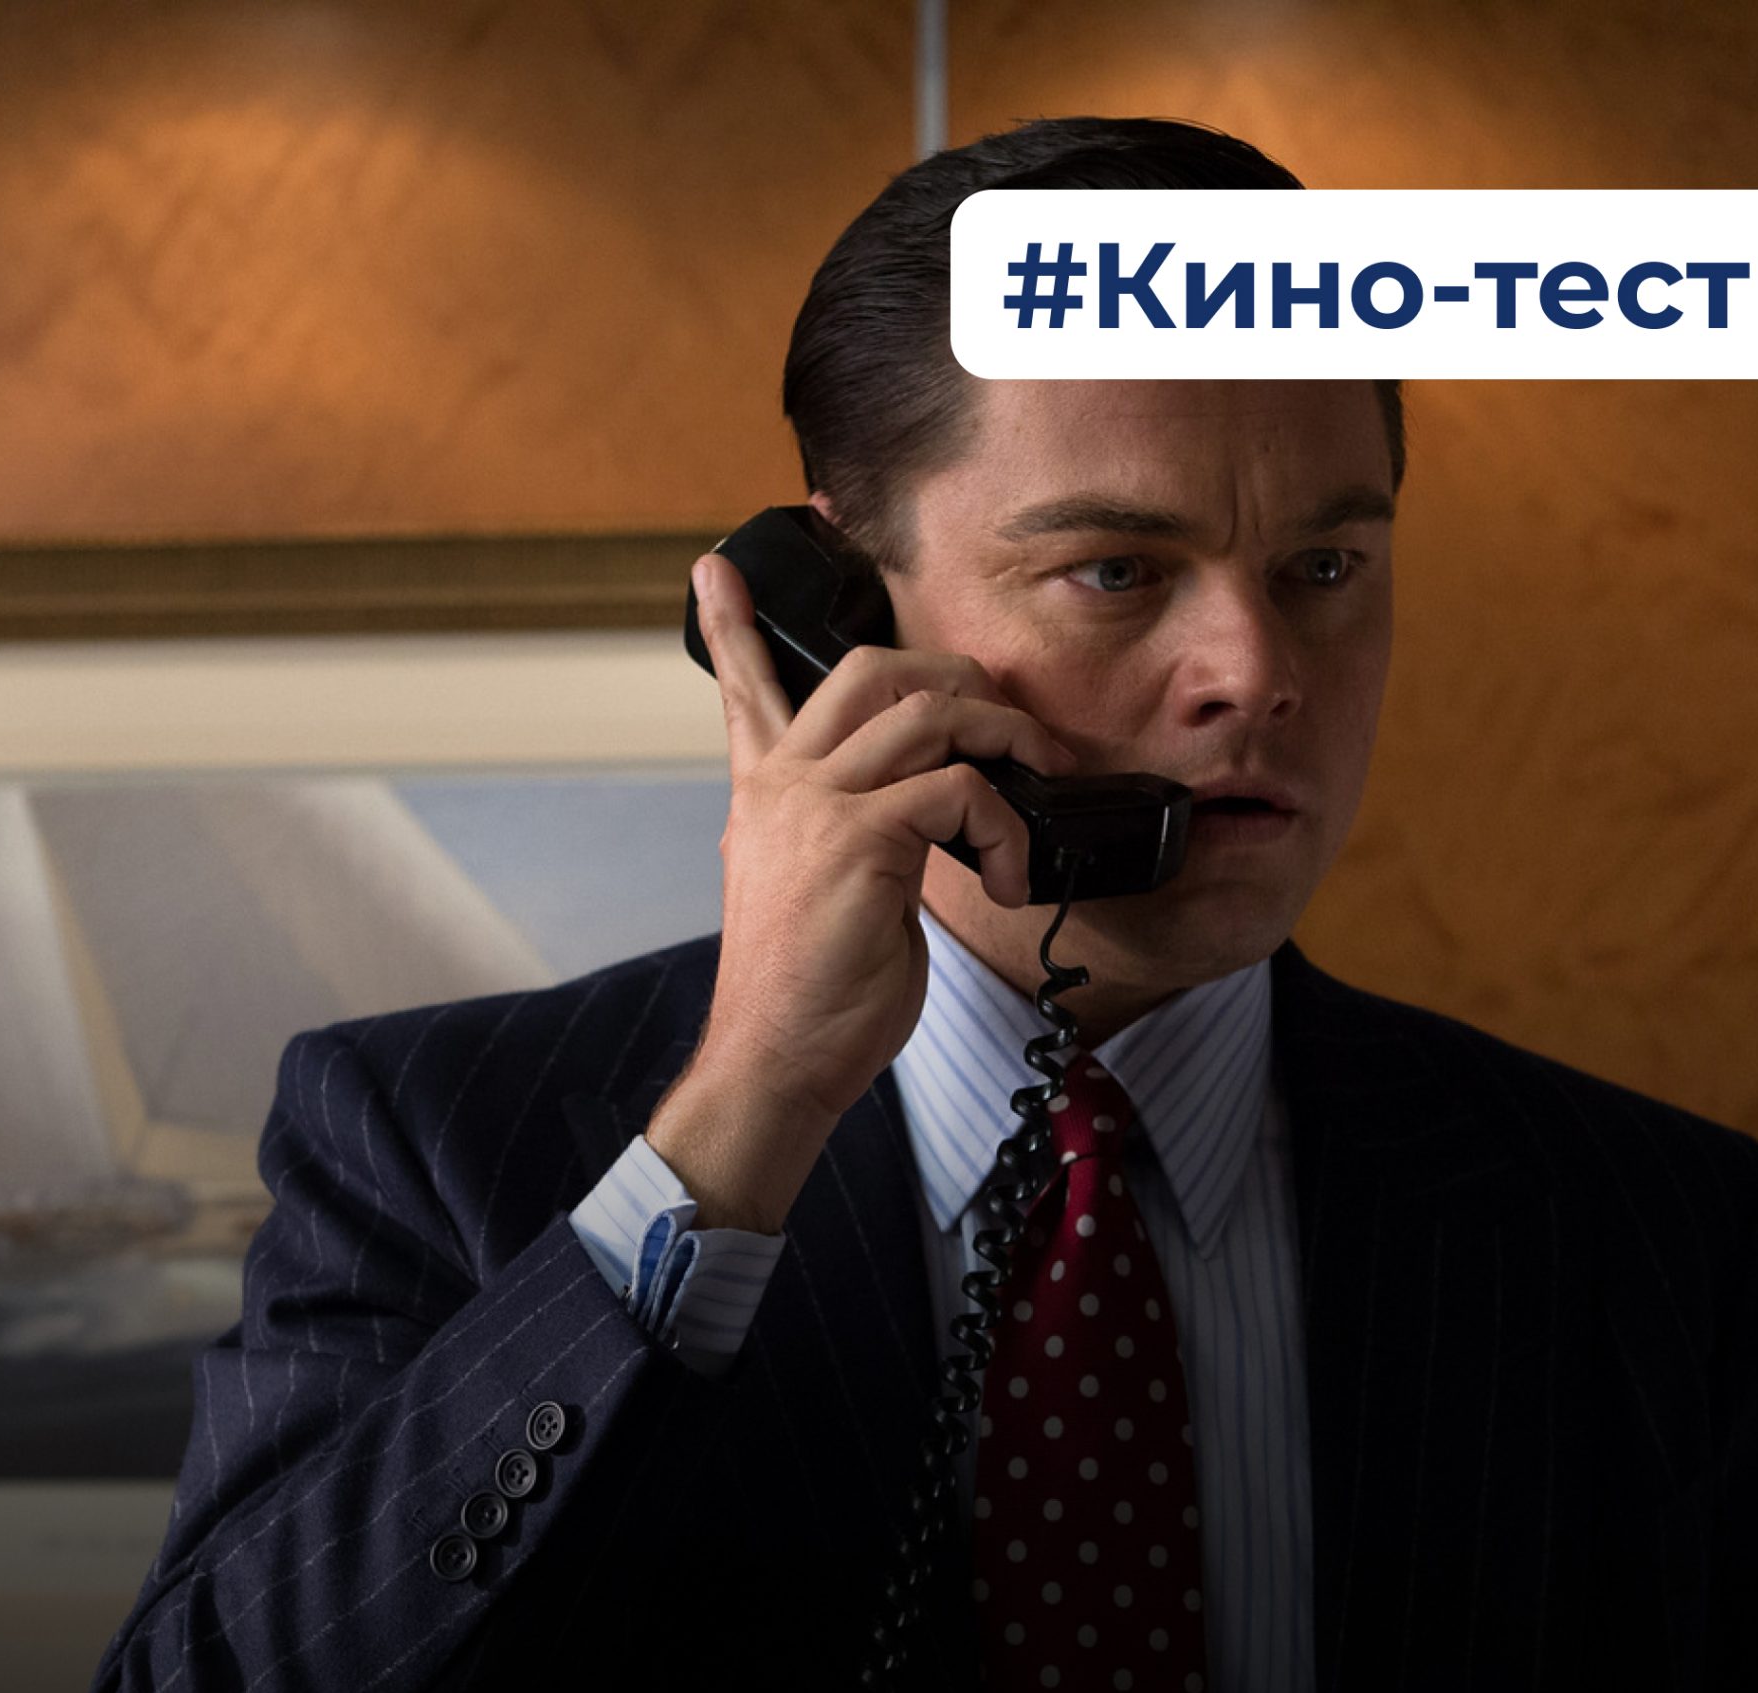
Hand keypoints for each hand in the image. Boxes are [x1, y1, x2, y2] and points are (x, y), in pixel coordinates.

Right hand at [685, 548, 1075, 1127]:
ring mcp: (815, 805)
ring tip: (1040, 785)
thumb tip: (930, 815)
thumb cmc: (811, 992)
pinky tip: (1008, 878)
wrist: (778, 1059)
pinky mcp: (859, 839)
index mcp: (764, 796)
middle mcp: (781, 785)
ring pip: (930, 713)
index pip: (744, 691)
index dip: (732, 627)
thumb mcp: (824, 894)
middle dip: (960, 679)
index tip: (717, 569)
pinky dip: (1006, 828)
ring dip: (1008, 742)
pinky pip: (961, 791)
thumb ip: (857, 835)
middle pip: (872, 671)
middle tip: (1011, 727)